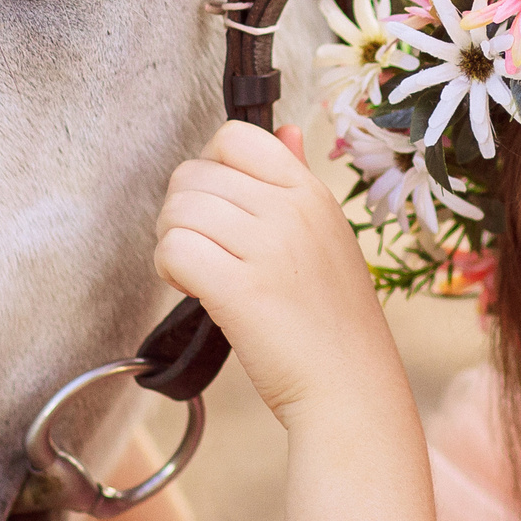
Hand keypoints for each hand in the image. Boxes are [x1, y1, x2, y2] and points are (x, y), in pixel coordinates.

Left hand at [154, 121, 400, 422]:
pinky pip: (173, 250)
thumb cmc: (334, 324)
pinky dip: (169, 271)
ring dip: (171, 243)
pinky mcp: (240, 290)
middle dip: (181, 213)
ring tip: (198, 274)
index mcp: (311, 193)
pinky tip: (192, 291)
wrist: (352, 390)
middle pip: (192, 174)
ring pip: (176, 210)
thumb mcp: (328, 237)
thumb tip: (286, 130)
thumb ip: (298, 181)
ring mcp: (267, 248)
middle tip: (202, 251)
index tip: (217, 209)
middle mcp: (290, 210)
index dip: (208, 168)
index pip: (235, 136)